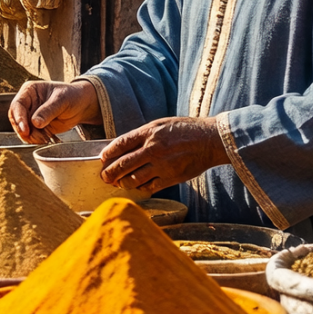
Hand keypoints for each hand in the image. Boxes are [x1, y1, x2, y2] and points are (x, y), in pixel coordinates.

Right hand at [9, 79, 98, 142]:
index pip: (17, 105)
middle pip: (16, 119)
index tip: (25, 130)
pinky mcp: (37, 127)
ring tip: (46, 138)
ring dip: (31, 137)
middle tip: (36, 137)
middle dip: (24, 130)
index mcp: (30, 91)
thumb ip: (48, 110)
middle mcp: (28, 103)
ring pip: (22, 129)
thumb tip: (35, 123)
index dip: (19, 118)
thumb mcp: (62, 100)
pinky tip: (46, 139)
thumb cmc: (72, 96)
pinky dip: (36, 140)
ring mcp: (31, 116)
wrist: (82, 105)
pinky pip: (30, 136)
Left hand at [99, 117, 229, 196]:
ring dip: (122, 183)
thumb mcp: (161, 125)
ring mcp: (162, 165)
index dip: (108, 153)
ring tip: (117, 184)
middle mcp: (153, 149)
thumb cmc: (186, 130)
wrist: (210, 140)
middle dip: (110, 172)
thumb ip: (143, 135)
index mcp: (149, 133)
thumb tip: (125, 147)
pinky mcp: (171, 178)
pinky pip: (149, 187)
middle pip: (123, 164)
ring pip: (133, 178)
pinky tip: (137, 186)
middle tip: (104, 177)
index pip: (121, 144)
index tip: (102, 159)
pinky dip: (140, 188)